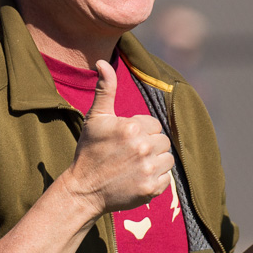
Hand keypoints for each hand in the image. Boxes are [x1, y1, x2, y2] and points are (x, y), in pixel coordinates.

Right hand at [61, 60, 173, 215]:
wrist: (83, 190)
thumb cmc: (89, 151)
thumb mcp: (95, 118)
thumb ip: (105, 89)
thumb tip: (103, 62)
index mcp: (131, 127)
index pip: (154, 124)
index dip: (141, 131)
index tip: (125, 140)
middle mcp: (142, 147)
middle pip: (163, 141)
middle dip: (150, 145)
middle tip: (129, 154)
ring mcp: (147, 169)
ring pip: (168, 159)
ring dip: (156, 161)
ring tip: (135, 165)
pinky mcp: (150, 189)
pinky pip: (167, 178)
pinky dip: (156, 178)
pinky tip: (138, 178)